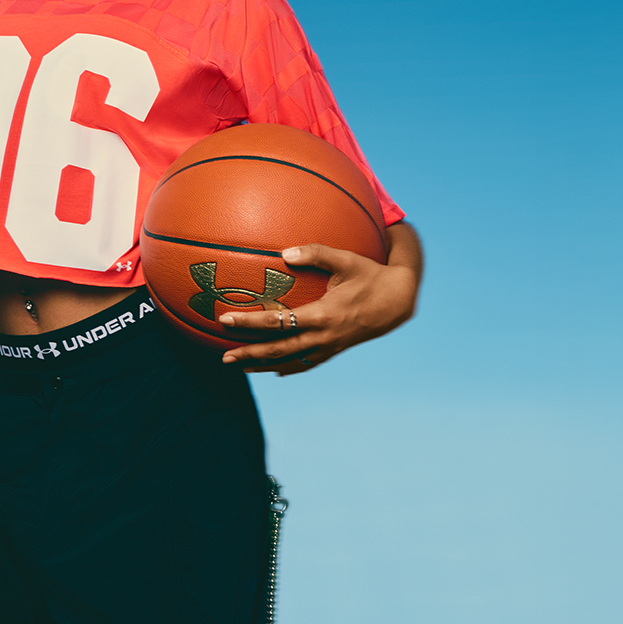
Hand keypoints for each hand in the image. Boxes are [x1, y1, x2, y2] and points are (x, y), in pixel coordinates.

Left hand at [217, 241, 417, 375]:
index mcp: (323, 315)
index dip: (250, 322)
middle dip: (250, 353)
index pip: (277, 322)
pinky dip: (288, 368)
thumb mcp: (346, 259)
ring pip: (291, 361)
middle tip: (224, 356)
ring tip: (241, 366)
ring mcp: (329, 346)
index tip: (226, 320)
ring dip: (264, 365)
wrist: (398, 300)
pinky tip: (274, 371)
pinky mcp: (335, 350)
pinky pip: (307, 364)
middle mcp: (323, 336)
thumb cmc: (370, 274)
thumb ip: (316, 253)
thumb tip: (284, 252)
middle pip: (279, 350)